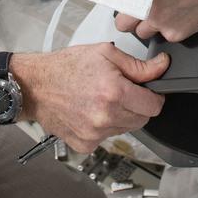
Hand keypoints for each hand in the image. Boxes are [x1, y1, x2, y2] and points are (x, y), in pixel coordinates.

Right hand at [10, 44, 169, 152]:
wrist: (35, 85)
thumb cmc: (66, 67)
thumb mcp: (105, 54)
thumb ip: (138, 65)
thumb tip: (162, 66)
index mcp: (114, 93)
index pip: (154, 106)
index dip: (154, 96)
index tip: (147, 91)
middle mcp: (106, 117)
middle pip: (142, 120)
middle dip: (137, 105)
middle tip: (120, 91)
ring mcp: (95, 134)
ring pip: (126, 129)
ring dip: (121, 116)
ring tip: (101, 99)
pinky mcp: (85, 144)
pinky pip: (107, 137)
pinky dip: (105, 127)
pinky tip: (91, 111)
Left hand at [114, 0, 197, 42]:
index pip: (119, 8)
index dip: (124, 9)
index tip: (127, 9)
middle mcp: (148, 10)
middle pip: (127, 27)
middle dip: (133, 22)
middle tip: (142, 15)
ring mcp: (162, 24)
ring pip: (147, 34)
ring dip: (153, 27)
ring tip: (168, 13)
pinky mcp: (178, 34)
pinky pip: (169, 36)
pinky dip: (174, 28)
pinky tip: (183, 15)